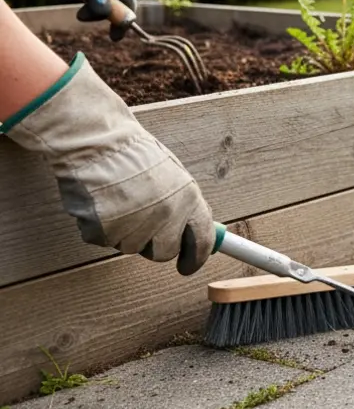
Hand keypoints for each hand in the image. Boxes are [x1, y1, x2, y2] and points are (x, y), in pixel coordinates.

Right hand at [2, 54, 214, 274]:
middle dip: (154, 244)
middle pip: (164, 252)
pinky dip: (100, 226)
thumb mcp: (172, 174)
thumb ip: (182, 204)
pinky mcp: (105, 231)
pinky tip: (100, 202)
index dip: (195, 258)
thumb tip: (191, 231)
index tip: (187, 266)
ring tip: (118, 200)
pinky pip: (104, 240)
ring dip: (124, 231)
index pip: (202, 241)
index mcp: (188, 198)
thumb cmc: (132, 153)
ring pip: (131, 247)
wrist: (96, 141)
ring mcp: (135, 224)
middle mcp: (167, 215)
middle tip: (141, 224)